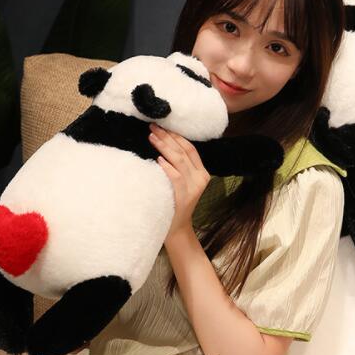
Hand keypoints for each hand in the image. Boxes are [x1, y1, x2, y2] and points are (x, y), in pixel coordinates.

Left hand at [148, 123, 209, 239]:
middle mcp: (201, 178)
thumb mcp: (182, 183)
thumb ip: (179, 167)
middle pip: (184, 152)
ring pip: (180, 161)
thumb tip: (163, 144)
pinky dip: (167, 167)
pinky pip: (176, 177)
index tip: (163, 126)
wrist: (177, 228)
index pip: (190, 149)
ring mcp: (194, 187)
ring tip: (152, 137)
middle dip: (168, 137)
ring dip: (164, 147)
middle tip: (153, 127)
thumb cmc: (174, 203)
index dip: (176, 136)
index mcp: (202, 173)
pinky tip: (158, 159)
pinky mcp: (185, 196)